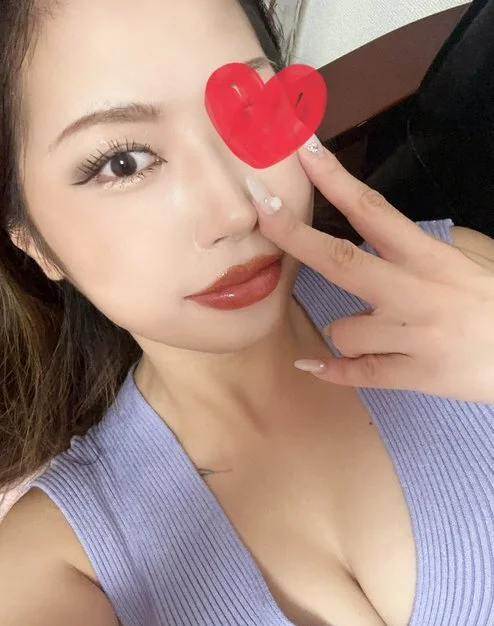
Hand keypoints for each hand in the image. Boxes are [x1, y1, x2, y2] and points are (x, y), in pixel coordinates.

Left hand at [245, 136, 493, 403]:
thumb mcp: (463, 264)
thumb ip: (414, 256)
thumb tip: (369, 255)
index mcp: (428, 257)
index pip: (372, 210)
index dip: (334, 179)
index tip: (302, 151)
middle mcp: (413, 292)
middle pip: (339, 260)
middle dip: (293, 233)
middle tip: (260, 208)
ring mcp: (411, 335)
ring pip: (342, 330)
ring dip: (344, 331)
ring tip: (373, 335)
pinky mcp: (414, 375)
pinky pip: (357, 374)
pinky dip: (332, 370)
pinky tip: (313, 364)